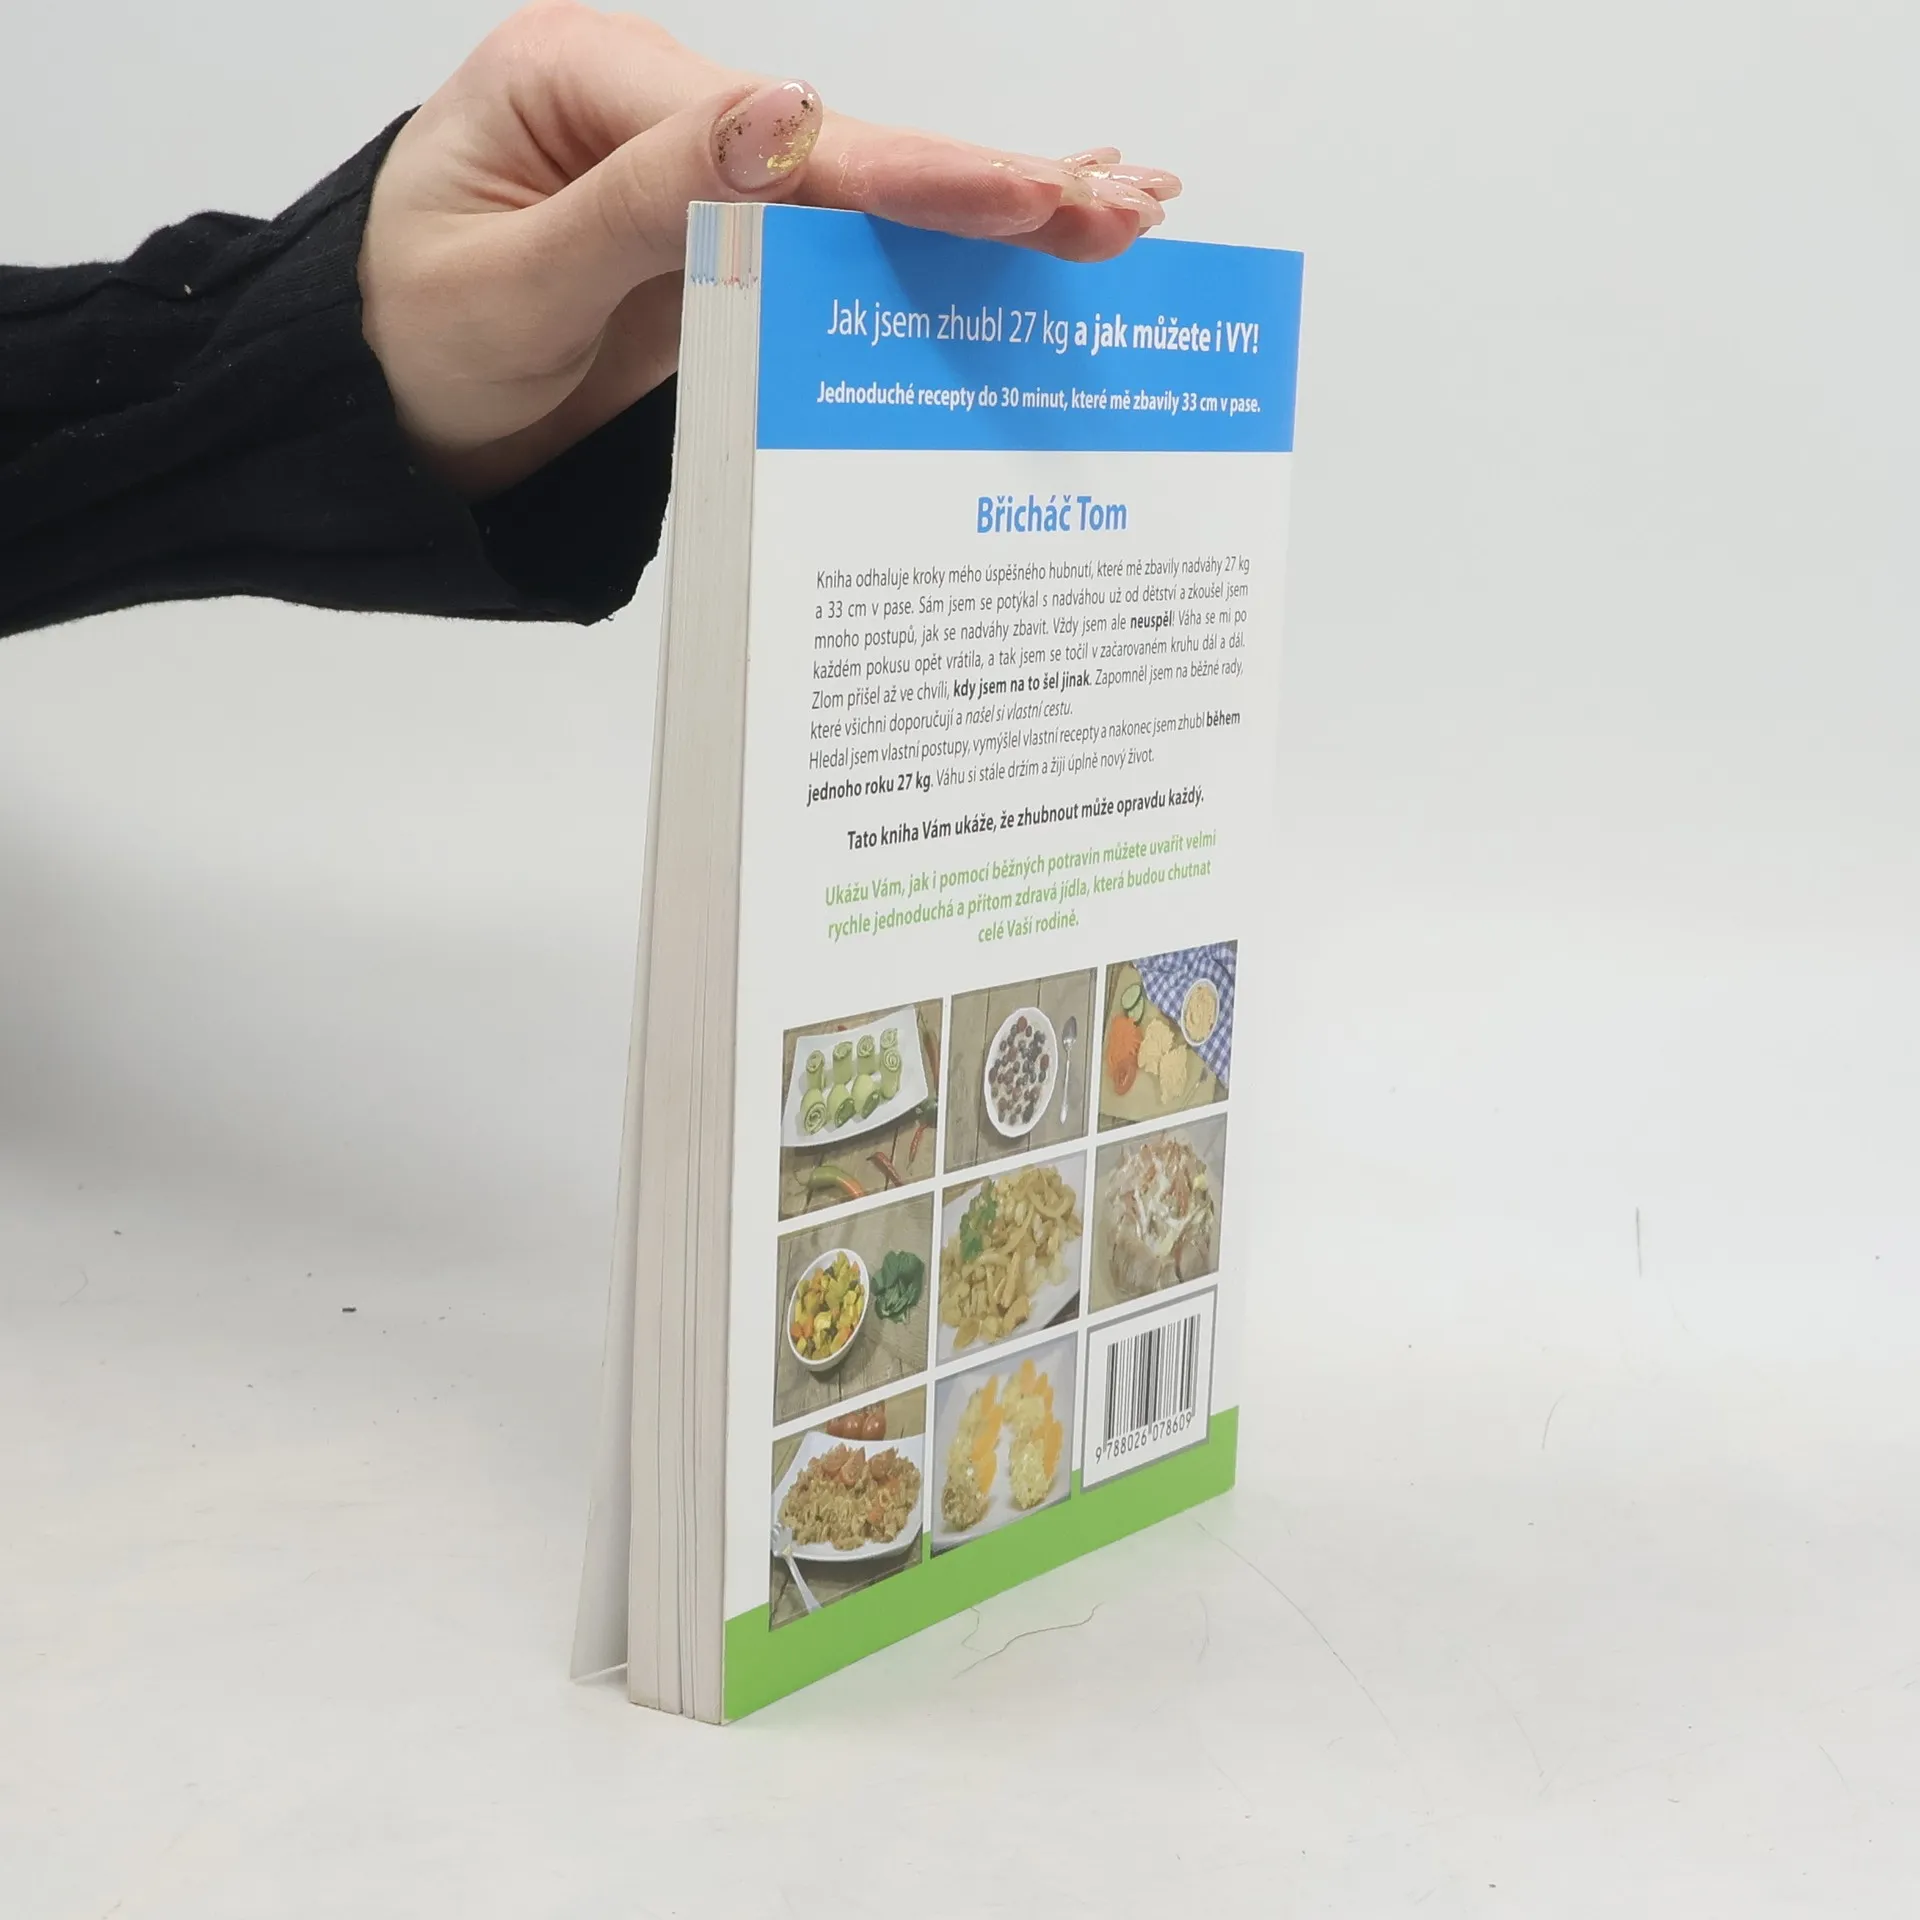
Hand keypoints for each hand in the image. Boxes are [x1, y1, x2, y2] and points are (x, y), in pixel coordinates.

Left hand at [357, 3, 1178, 497]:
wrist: (378, 411)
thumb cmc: (409, 340)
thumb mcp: (506, 281)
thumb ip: (643, 201)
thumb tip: (780, 114)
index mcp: (588, 85)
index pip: (774, 136)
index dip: (906, 175)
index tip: (1021, 195)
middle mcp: (659, 116)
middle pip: (846, 152)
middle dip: (988, 184)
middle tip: (1122, 204)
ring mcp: (700, 185)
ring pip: (864, 197)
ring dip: (991, 210)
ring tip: (1121, 213)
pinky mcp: (724, 252)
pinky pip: (841, 250)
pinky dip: (935, 247)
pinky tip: (1026, 231)